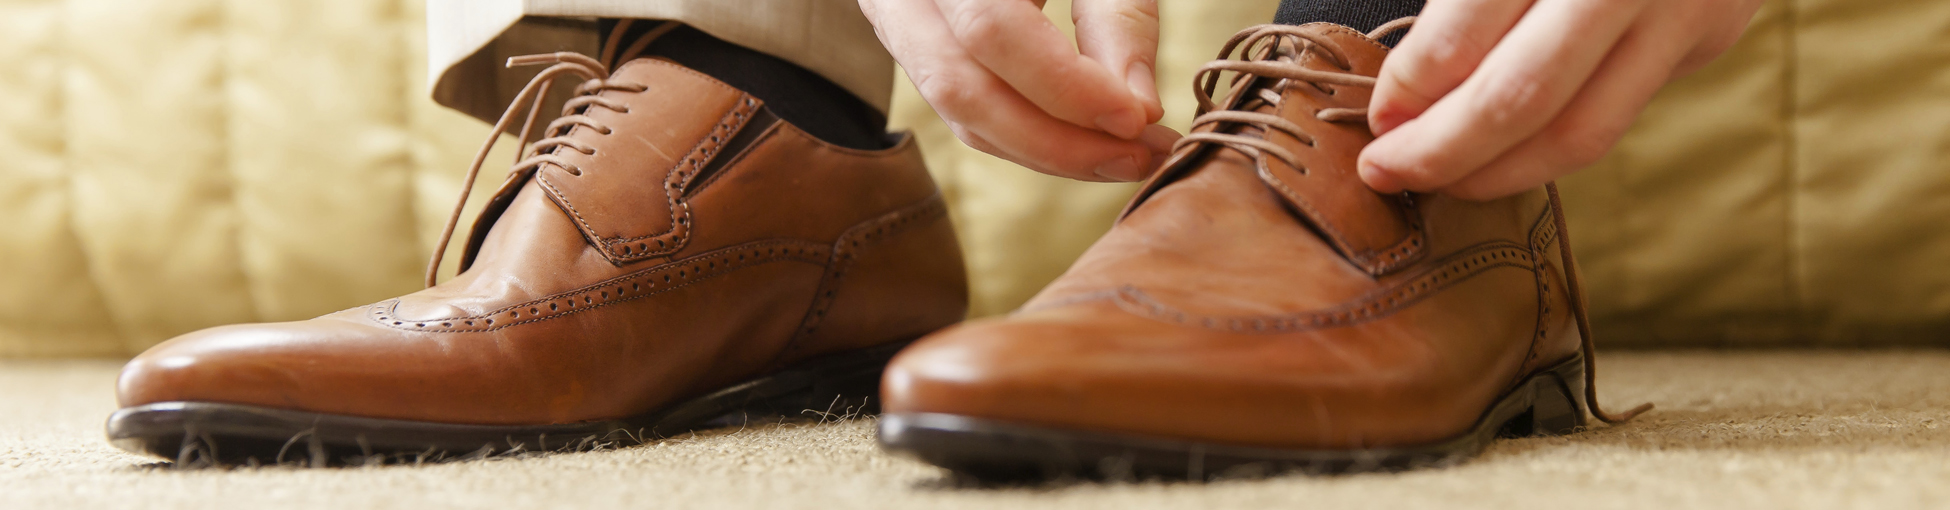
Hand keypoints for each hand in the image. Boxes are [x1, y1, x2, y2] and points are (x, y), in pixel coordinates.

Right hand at [859, 0, 1181, 181]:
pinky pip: (963, 107)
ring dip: (1045, 150)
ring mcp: (894, 16)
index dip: (1064, 86)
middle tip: (1137, 157)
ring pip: (957, 110)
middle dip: (1055, 140)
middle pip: (961, 87)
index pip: (991, 30)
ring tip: (1122, 156)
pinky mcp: (913, 44)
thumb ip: (1118, 16)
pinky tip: (1084, 142)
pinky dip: (1026, 135)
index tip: (1135, 118)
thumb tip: (1139, 111)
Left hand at [1359, 0, 1764, 199]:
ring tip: (1440, 180)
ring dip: (1495, 172)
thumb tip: (1406, 87)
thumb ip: (1464, 0)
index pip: (1465, 32)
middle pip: (1520, 97)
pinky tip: (1501, 152)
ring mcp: (1681, 6)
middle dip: (1440, 150)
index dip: (1412, 86)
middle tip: (1386, 169)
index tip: (1379, 114)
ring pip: (1579, 132)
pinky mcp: (1709, 33)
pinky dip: (1549, 145)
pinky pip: (1617, 114)